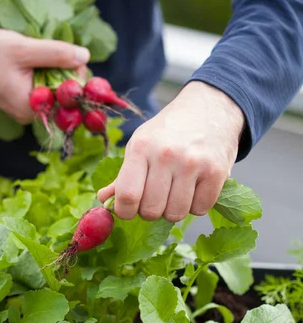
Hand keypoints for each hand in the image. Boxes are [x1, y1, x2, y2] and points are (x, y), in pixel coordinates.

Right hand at [0, 29, 89, 123]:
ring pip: (56, 91)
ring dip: (57, 71)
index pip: (68, 99)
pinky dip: (47, 74)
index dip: (77, 79)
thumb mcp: (24, 49)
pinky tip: (38, 61)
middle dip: (68, 73)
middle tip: (59, 52)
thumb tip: (85, 57)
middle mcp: (31, 115)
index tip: (75, 58)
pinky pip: (45, 89)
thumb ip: (56, 54)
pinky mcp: (25, 100)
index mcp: (31, 108)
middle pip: (64, 97)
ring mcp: (27, 109)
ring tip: (43, 54)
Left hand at [97, 81, 244, 221]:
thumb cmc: (168, 131)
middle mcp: (166, 155)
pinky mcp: (217, 172)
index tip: (129, 209)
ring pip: (176, 214)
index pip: (127, 196)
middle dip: (150, 212)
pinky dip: (196, 205)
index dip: (125, 211)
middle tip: (155, 198)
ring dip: (173, 210)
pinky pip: (200, 209)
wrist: (209, 108)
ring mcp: (193, 163)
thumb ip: (123, 176)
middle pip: (151, 210)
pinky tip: (194, 189)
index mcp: (141, 147)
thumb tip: (104, 200)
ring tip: (175, 192)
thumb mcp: (140, 145)